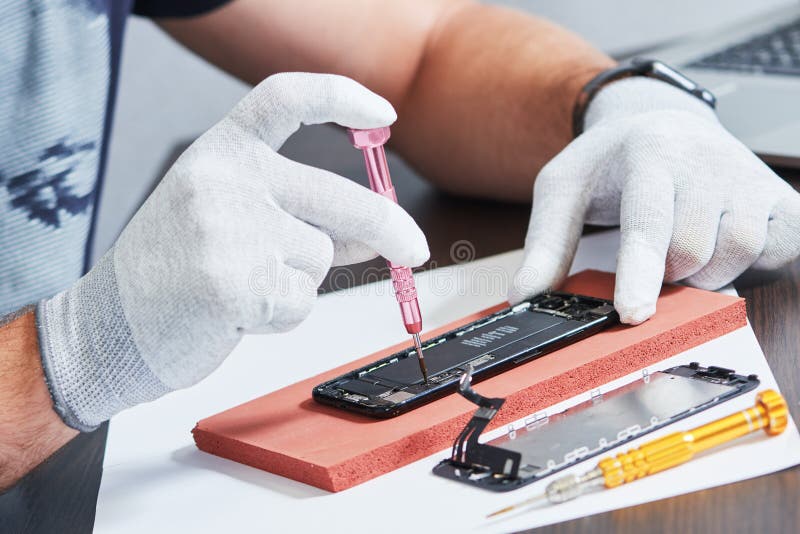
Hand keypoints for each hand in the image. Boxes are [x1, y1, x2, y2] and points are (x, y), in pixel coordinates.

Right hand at [35, 73, 428, 430]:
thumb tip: (375, 232)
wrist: (108, 326)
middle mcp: (222, 178)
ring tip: (241, 286)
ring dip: (297, 281)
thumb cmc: (170, 270)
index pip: (286, 99)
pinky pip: (301, 300)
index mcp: (218, 152)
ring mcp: (227, 228)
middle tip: (414, 248)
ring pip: (321, 256)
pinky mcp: (235, 281)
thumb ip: (298, 214)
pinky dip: (282, 315)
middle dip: (390, 228)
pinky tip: (236, 312)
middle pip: (339, 196)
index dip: (342, 98)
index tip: (383, 117)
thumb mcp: (226, 217)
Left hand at [510, 77, 799, 323]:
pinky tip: (726, 246)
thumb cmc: (610, 162)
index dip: (640, 273)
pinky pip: (783, 247)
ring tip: (683, 249)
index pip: (647, 223)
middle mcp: (705, 160)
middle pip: (693, 252)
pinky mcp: (781, 194)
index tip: (632, 314)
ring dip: (706, 272)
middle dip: (667, 274)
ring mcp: (748, 176)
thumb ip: (545, 244)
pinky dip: (756, 262)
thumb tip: (524, 296)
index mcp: (649, 154)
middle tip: (652, 258)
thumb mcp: (563, 189)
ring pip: (739, 254)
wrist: (664, 121)